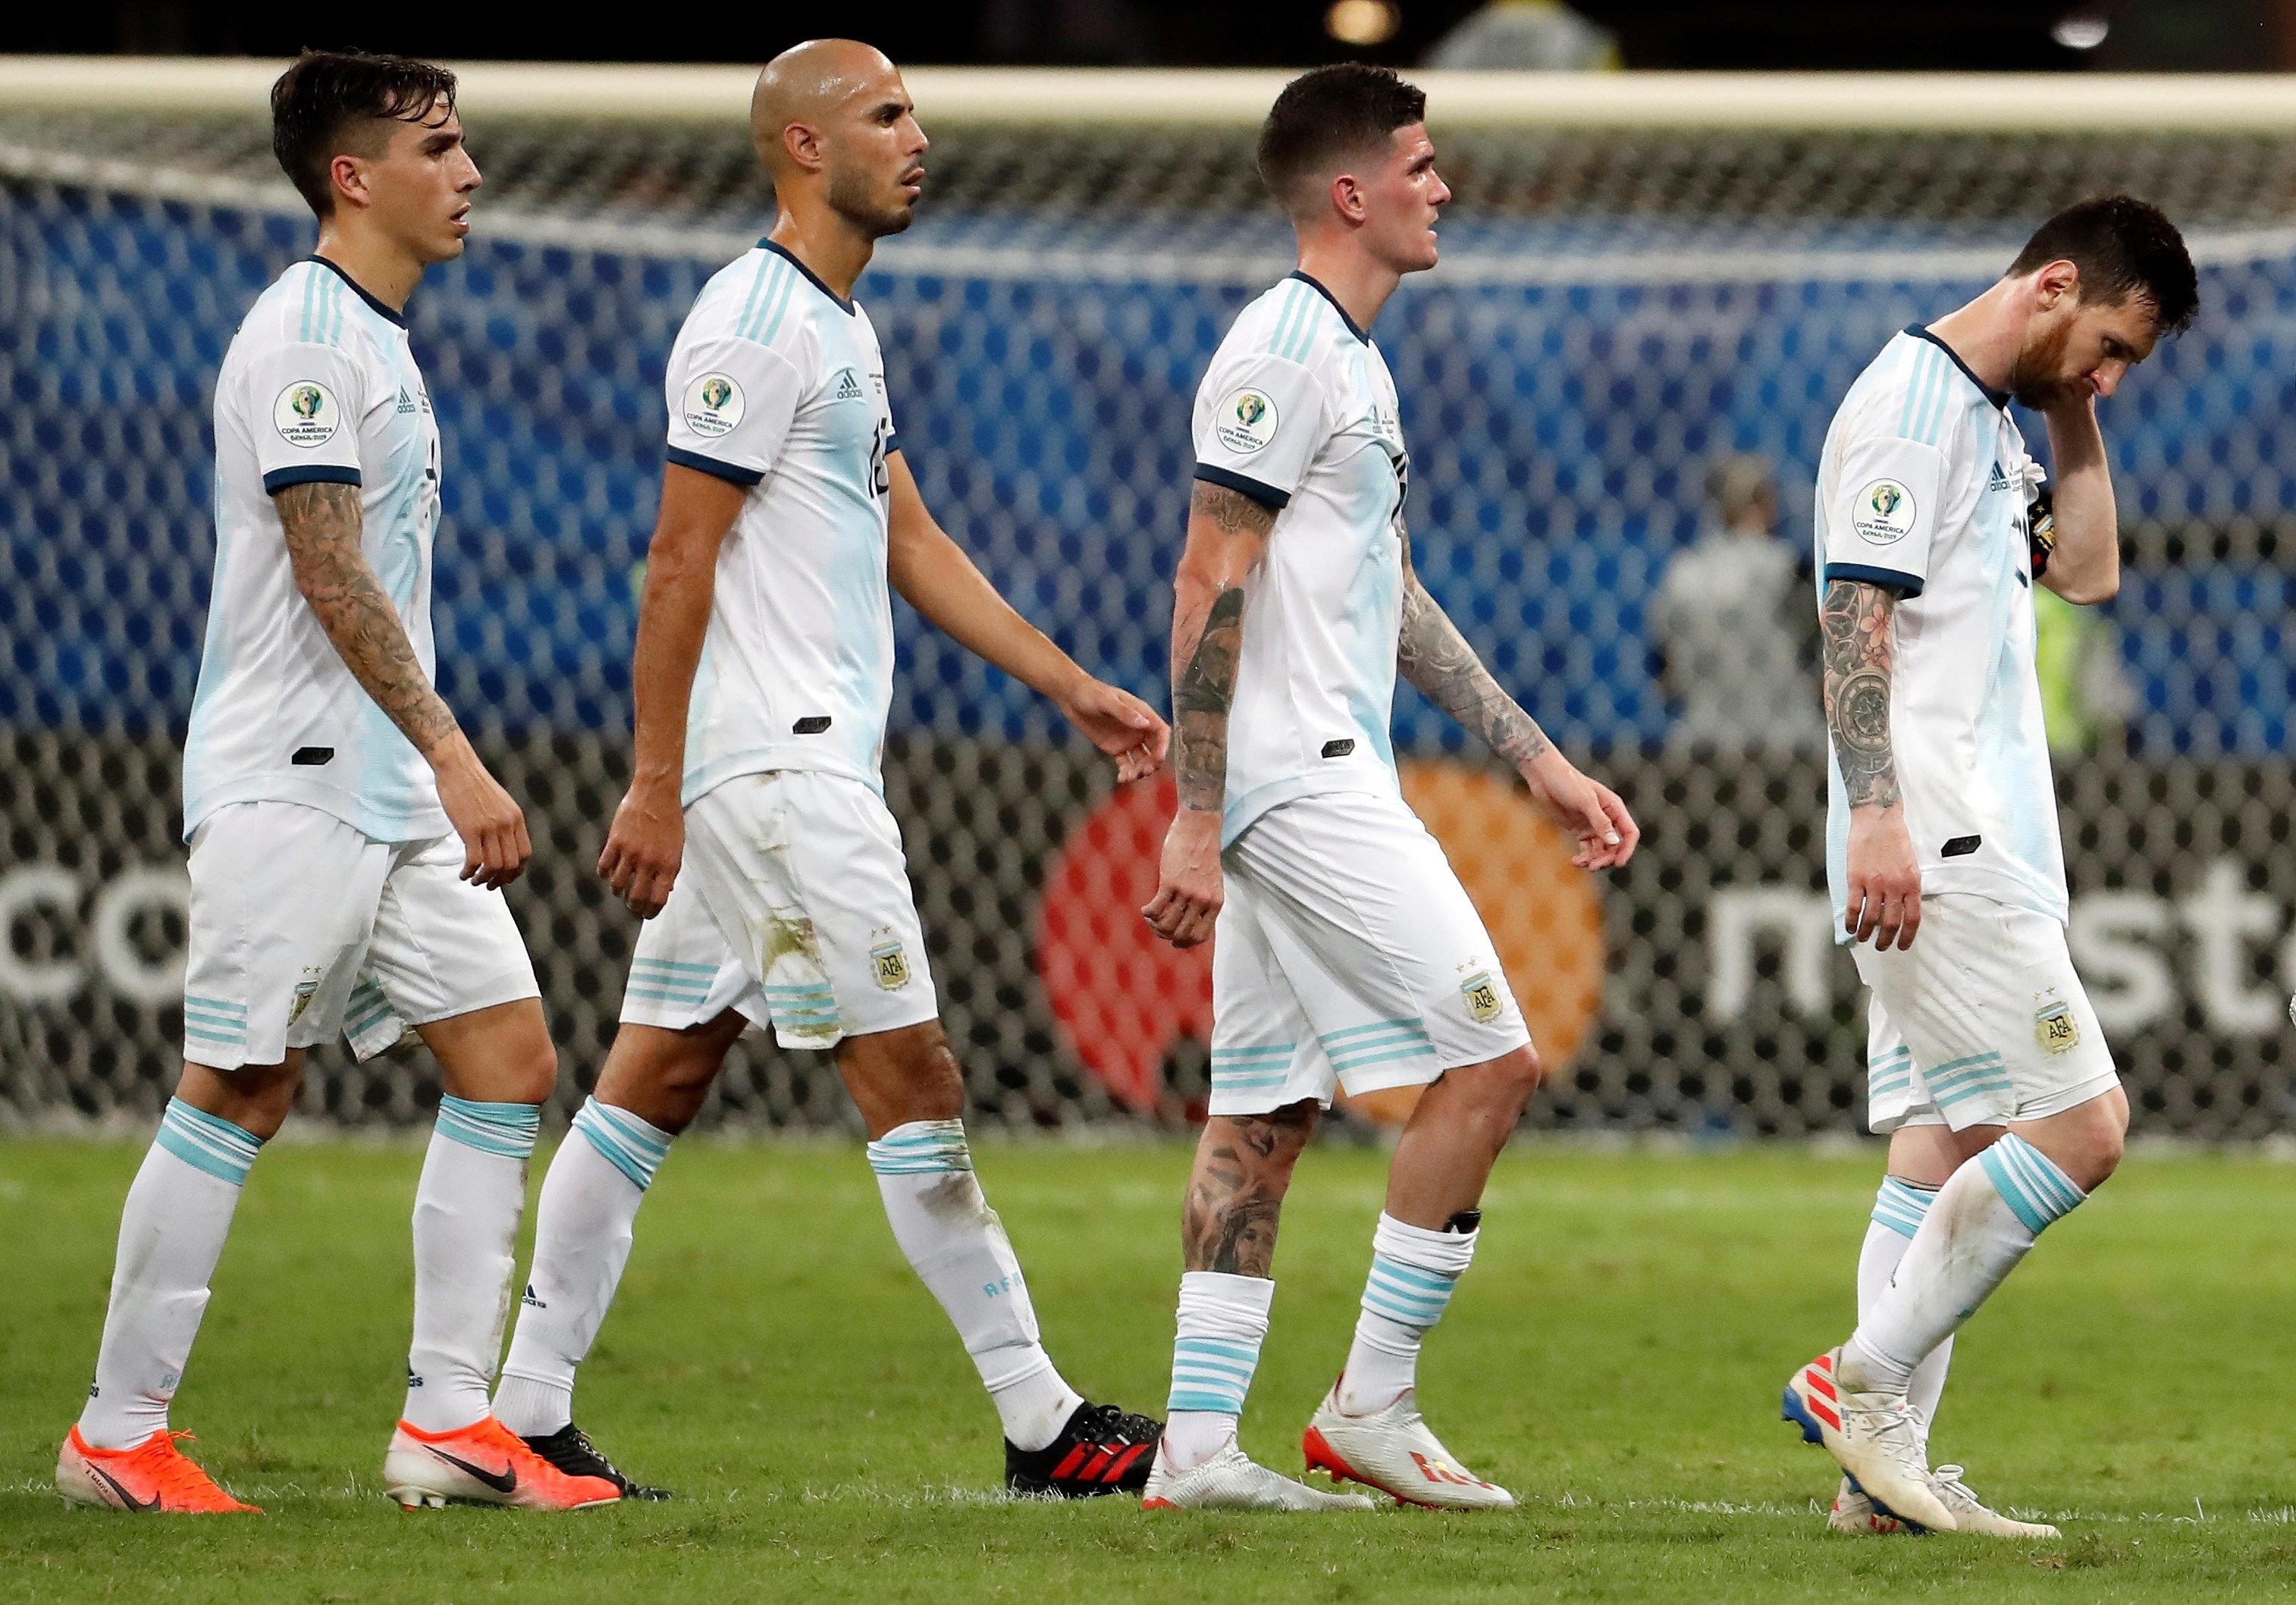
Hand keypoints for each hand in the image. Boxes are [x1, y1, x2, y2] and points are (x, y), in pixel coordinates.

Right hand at [430, 737, 531, 890]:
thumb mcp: (501, 803)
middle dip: (501, 880)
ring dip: (484, 879)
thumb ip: (505, 823)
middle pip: (511, 864)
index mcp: (516, 818)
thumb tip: (503, 844)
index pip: (524, 854)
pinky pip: (475, 860)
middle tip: (489, 885)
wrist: (458, 768)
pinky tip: (463, 873)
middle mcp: (507, 824)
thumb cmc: (475, 784)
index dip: (516, 871)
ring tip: (474, 880)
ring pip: (493, 866)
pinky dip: (469, 872)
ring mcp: (490, 827)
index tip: (506, 878)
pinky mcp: (470, 829)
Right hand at [598, 775, 683, 918]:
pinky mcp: (615, 841)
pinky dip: (605, 873)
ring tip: (620, 889)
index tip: (646, 915)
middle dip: (633, 907)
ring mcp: (630, 852)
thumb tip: (665, 891)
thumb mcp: (677, 846)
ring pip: (617, 885)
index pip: (658, 899)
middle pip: (636, 897)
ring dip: (618, 891)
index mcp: (668, 864)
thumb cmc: (670, 819)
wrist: (656, 793)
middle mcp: (649, 862)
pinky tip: (608, 872)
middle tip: (632, 907)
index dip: (651, 912)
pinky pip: (604, 867)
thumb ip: (671, 869)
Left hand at [1057, 676, 1169, 783]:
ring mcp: (1128, 739)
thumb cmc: (1090, 693)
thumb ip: (1125, 712)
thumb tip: (1144, 724)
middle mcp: (1138, 728)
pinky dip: (1127, 772)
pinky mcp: (1116, 748)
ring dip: (1140, 770)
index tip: (1159, 758)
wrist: (1071, 697)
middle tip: (1144, 771)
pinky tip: (1121, 778)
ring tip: (1129, 777)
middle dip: (1152, 762)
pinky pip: (1126, 764)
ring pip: (1142, 759)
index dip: (1163, 745)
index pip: (1160, 731)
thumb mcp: (1106, 701)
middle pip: (1154, 748)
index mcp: (1141, 713)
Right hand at [1143, 807, 1222, 948]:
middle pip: (1181, 934)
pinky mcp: (1171, 882)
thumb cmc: (1204, 852)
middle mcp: (1203, 901)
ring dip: (1154, 926)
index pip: (1200, 936)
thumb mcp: (1212, 881)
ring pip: (1167, 924)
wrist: (1200, 828)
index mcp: (1215, 903)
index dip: (1184, 943)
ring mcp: (1187, 892)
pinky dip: (1148, 913)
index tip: (1173, 941)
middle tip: (1157, 927)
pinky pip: (1156, 908)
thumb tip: (1190, 918)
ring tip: (1150, 917)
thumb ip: (1205, 900)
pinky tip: (1145, 909)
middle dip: (1166, 935)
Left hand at [1519, 749, 1638, 869]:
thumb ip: (1600, 822)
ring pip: (1601, 849)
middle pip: (1615, 845)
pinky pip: (1587, 849)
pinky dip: (1583, 857)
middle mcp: (1607, 818)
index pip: (1629, 832)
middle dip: (1607, 857)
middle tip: (1594, 866)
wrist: (1545, 777)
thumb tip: (1615, 842)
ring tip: (1582, 864)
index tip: (1619, 863)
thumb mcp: (1585, 801)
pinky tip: (1575, 862)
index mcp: (1614, 808)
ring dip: (1595, 859)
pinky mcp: (1579, 830)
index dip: (1627, 849)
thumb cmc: (1567, 782)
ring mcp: (1593, 825)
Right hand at [1845, 805, 1922, 948]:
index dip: (1907, 936)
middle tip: (1881, 946)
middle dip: (1886, 940)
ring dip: (1866, 933)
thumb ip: (1908, 886)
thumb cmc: (1896, 839)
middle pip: (1891, 923)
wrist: (1877, 818)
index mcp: (1912, 883)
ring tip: (1862, 938)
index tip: (1902, 945)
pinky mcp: (1856, 878)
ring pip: (1871, 918)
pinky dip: (1850, 920)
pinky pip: (1853, 906)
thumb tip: (1902, 907)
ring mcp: (1874, 883)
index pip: (1913, 918)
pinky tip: (1848, 927)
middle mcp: (1895, 886)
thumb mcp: (1911, 863)